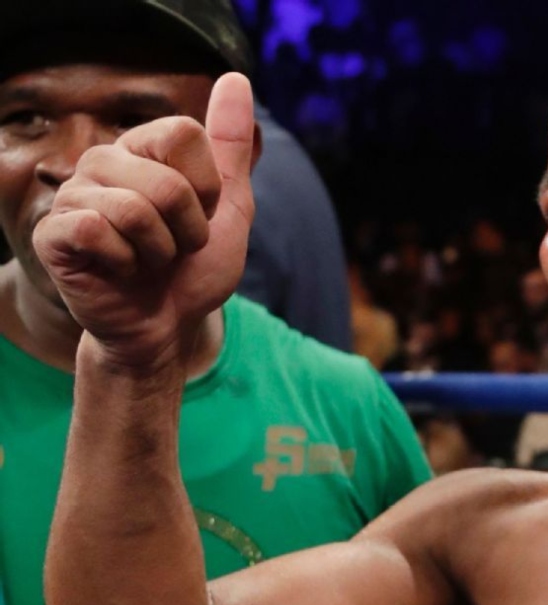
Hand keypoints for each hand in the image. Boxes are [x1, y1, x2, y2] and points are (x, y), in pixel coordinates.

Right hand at [32, 73, 255, 369]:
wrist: (168, 325)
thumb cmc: (194, 267)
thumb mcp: (229, 204)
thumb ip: (230, 143)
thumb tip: (236, 77)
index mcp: (141, 147)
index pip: (184, 134)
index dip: (207, 187)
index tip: (200, 214)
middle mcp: (102, 161)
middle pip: (167, 180)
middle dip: (189, 228)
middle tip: (174, 247)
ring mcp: (72, 196)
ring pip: (137, 209)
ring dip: (161, 250)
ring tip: (149, 261)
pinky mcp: (54, 233)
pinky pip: (99, 231)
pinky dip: (126, 262)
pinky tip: (119, 270)